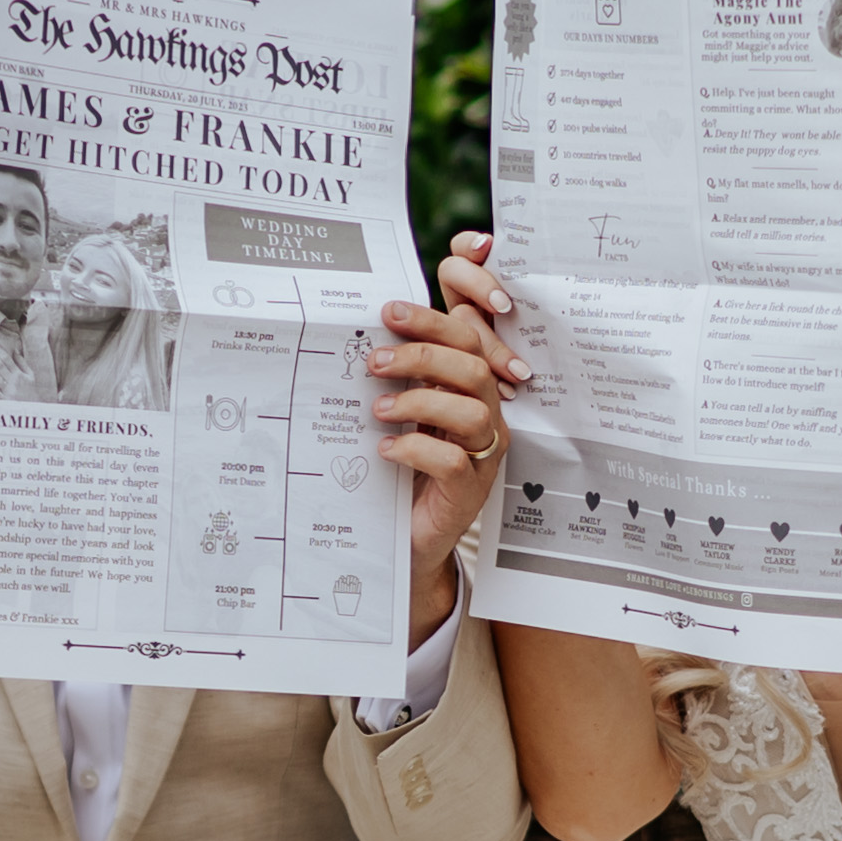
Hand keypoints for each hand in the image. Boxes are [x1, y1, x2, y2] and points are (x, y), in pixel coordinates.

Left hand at [371, 232, 532, 642]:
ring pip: (471, 403)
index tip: (391, 304)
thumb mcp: (393, 411)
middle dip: (422, 349)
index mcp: (466, 380)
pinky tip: (384, 450)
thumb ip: (389, 370)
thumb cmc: (399, 467)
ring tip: (377, 408)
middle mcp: (485, 407)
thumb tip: (356, 328)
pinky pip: (454, 457)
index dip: (453, 302)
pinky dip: (415, 448)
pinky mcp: (473, 486)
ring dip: (418, 398)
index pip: (471, 325)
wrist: (406, 538)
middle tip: (374, 357)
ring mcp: (484, 448)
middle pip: (470, 358)